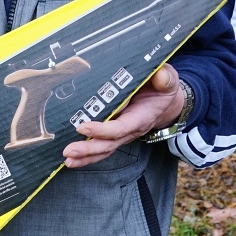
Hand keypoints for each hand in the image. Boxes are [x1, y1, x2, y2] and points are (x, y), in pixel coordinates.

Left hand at [61, 64, 184, 168]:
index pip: (121, 127)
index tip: (83, 127)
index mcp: (141, 117)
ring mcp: (122, 133)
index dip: (102, 130)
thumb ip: (165, 78)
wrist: (163, 99)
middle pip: (109, 144)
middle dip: (89, 149)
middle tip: (69, 151)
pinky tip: (72, 159)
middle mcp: (130, 129)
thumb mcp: (167, 80)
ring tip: (68, 159)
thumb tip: (160, 76)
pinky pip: (101, 147)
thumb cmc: (162, 88)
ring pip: (103, 149)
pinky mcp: (115, 133)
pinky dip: (87, 155)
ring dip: (85, 156)